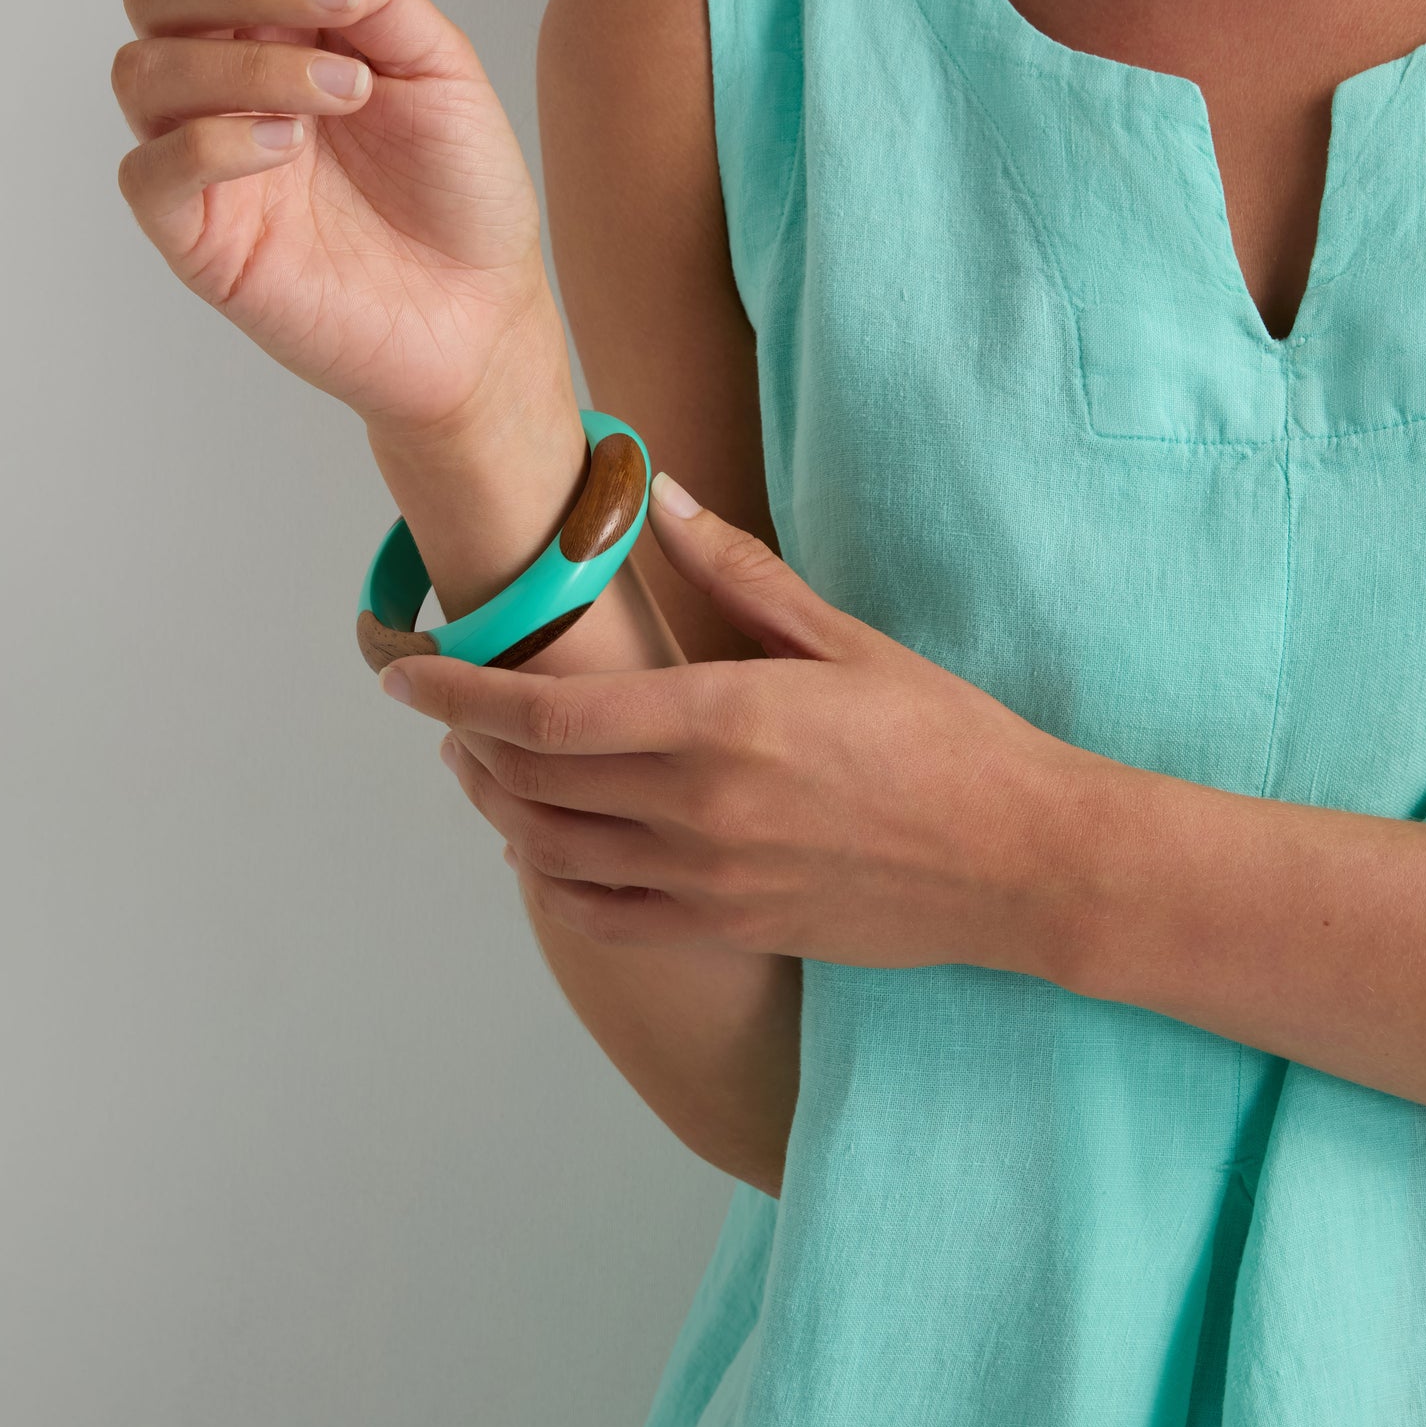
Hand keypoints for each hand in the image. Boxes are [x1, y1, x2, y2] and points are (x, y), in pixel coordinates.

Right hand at [112, 0, 556, 442]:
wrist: (483, 311)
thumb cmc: (460, 192)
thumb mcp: (442, 67)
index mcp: (273, 31)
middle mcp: (225, 86)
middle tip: (339, 6)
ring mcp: (208, 164)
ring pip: (143, 72)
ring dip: (243, 61)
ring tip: (346, 92)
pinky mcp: (203, 239)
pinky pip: (152, 173)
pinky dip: (214, 141)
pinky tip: (290, 145)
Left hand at [378, 475, 1083, 979]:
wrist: (1019, 859)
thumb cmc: (945, 738)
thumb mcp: (845, 639)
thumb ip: (738, 573)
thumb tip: (659, 497)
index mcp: (722, 721)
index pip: (548, 714)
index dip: (460, 693)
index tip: (406, 673)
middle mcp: (699, 808)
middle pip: (532, 785)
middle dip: (468, 745)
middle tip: (445, 712)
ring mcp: (709, 880)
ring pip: (553, 853)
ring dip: (497, 810)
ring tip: (483, 770)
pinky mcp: (728, 928)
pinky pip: (602, 917)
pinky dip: (550, 882)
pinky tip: (543, 851)